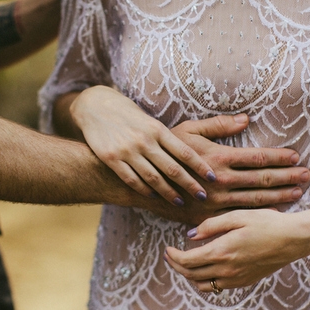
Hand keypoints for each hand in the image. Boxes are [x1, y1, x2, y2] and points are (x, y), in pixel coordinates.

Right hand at [70, 86, 215, 204]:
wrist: (96, 108)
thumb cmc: (131, 116)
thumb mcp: (154, 119)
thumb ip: (178, 132)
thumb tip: (210, 138)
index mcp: (158, 129)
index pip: (184, 151)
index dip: (200, 166)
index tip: (213, 178)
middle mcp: (144, 141)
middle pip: (172, 168)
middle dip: (189, 184)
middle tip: (203, 196)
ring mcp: (127, 151)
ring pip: (152, 178)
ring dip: (168, 192)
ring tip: (180, 202)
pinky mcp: (111, 159)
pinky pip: (131, 180)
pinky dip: (143, 190)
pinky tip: (153, 196)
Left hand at [163, 208, 309, 291]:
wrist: (294, 239)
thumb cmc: (267, 223)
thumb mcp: (237, 216)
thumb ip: (211, 226)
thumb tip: (190, 235)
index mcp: (222, 252)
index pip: (187, 261)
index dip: (173, 257)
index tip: (168, 248)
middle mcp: (227, 270)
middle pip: (191, 275)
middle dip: (177, 266)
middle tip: (171, 255)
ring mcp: (237, 279)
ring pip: (203, 285)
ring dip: (190, 275)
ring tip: (187, 262)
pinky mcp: (245, 282)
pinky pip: (218, 287)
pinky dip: (206, 280)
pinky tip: (207, 268)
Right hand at [171, 115, 309, 209]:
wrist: (145, 184)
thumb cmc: (166, 151)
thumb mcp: (189, 130)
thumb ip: (219, 125)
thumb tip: (245, 119)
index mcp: (219, 157)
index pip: (258, 158)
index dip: (280, 157)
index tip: (297, 156)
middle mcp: (222, 180)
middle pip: (263, 179)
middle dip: (288, 177)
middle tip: (308, 175)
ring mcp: (217, 201)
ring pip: (256, 199)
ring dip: (280, 196)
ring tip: (299, 192)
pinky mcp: (210, 217)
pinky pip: (240, 216)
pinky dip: (260, 214)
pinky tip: (275, 211)